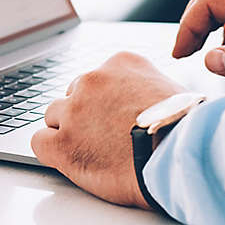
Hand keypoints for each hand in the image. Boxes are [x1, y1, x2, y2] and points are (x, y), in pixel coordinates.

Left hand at [31, 52, 186, 208]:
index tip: (115, 117)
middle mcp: (93, 80)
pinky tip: (69, 160)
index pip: (98, 78)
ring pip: (53, 115)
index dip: (105, 102)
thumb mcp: (174, 91)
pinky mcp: (62, 143)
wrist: (179, 158)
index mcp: (120, 63)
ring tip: (91, 151)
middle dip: (85, 115)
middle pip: (73, 94)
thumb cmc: (185, 130)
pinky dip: (51, 151)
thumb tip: (148, 101)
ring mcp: (74, 111)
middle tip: (104, 137)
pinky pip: (39, 141)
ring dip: (67, 131)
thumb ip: (148, 88)